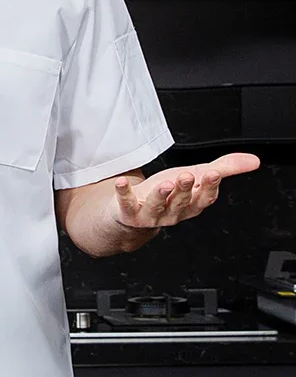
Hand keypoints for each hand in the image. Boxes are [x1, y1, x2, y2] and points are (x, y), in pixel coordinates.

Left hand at [112, 152, 259, 229]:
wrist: (134, 215)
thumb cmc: (167, 195)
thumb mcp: (196, 178)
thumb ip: (225, 168)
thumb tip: (253, 161)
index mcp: (191, 204)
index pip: (204, 198)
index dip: (209, 186)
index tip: (213, 173)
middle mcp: (173, 213)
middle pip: (182, 202)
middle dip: (185, 189)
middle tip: (187, 176)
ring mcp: (150, 215)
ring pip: (158, 207)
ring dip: (162, 195)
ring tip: (164, 184)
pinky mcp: (128, 212)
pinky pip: (126, 204)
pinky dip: (124, 193)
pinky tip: (122, 182)